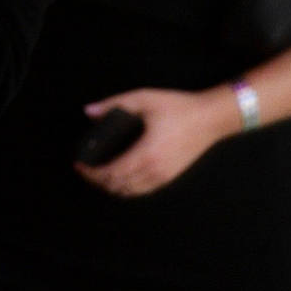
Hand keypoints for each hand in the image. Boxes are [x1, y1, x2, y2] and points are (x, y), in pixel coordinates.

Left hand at [75, 86, 235, 196]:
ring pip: (131, 192)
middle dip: (98, 181)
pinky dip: (127, 188)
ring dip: (111, 187)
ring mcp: (164, 176)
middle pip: (118, 186)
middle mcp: (155, 170)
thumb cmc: (178, 108)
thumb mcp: (143, 98)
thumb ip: (114, 104)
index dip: (92, 173)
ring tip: (98, 174)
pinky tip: (120, 178)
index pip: (112, 173)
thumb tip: (89, 111)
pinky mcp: (170, 176)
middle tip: (85, 170)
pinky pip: (144, 190)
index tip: (79, 166)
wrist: (211, 118)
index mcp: (146, 154)